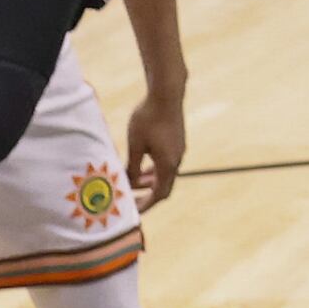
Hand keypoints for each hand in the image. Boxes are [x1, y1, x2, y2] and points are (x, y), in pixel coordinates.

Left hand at [123, 85, 184, 208]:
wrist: (166, 94)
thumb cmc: (148, 118)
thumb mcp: (135, 145)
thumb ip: (132, 166)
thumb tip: (129, 182)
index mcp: (167, 164)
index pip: (158, 194)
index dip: (146, 205)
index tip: (134, 213)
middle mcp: (177, 160)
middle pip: (164, 187)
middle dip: (147, 195)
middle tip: (132, 201)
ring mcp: (179, 151)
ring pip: (165, 174)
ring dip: (150, 181)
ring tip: (133, 183)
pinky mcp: (177, 142)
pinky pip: (166, 163)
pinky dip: (154, 169)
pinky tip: (143, 164)